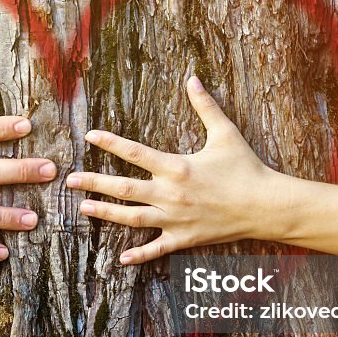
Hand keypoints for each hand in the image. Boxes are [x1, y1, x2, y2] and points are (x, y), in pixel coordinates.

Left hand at [67, 76, 288, 264]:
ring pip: (133, 218)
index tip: (90, 136)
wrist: (266, 206)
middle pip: (124, 188)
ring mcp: (176, 219)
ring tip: (84, 208)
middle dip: (95, 183)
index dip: (111, 143)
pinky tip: (121, 258)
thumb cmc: (246, 168)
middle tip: (71, 180)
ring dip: (106, 214)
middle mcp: (171, 194)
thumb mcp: (225, 133)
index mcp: (177, 167)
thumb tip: (193, 78)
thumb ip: (205, 106)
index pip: (136, 152)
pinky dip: (139, 255)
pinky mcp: (185, 238)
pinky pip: (157, 249)